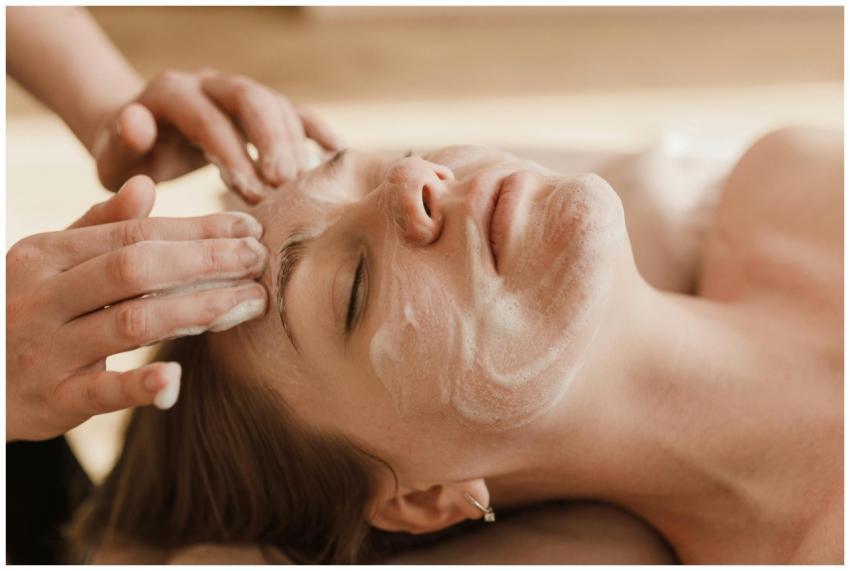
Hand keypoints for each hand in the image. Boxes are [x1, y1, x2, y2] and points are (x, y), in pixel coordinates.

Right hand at [6, 176, 269, 440]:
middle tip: (259, 260)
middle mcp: (43, 296)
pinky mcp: (50, 401)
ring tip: (250, 302)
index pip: (134, 233)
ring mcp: (45, 349)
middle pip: (138, 269)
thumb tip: (145, 185)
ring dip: (198, 310)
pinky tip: (177, 377)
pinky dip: (140, 385)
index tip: (248, 229)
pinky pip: (101, 392)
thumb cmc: (25, 310)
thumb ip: (96, 226)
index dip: (197, 230)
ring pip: (132, 322)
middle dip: (206, 260)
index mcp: (45, 255)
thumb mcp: (48, 262)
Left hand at [90, 69, 341, 202]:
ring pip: (276, 104)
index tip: (249, 191)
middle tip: (286, 182)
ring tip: (305, 183)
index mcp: (171, 93)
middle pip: (249, 98)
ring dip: (294, 142)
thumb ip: (121, 143)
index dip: (230, 151)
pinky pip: (295, 112)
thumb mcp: (114, 157)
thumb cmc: (130, 158)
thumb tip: (138, 121)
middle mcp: (209, 83)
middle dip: (271, 139)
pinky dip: (317, 131)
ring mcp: (238, 93)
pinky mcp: (260, 109)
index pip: (206, 117)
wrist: (143, 139)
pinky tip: (338, 154)